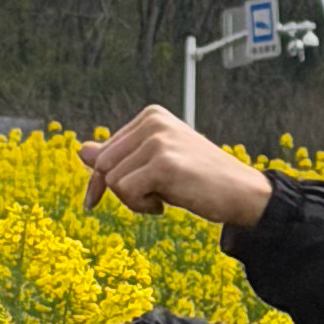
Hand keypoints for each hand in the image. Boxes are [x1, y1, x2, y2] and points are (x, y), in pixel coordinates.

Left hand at [80, 106, 273, 233]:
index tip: (96, 201)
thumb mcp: (155, 164)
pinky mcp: (164, 163)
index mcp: (151, 116)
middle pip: (103, 164)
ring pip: (112, 179)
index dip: (100, 180)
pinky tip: (164, 206)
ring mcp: (158, 140)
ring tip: (163, 199)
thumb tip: (81, 151)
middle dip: (119, 191)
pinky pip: (126, 191)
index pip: (105, 150)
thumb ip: (121, 156)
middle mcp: (153, 122)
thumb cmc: (199, 180)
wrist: (241, 192)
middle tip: (151, 198)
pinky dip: (140, 206)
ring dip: (132, 201)